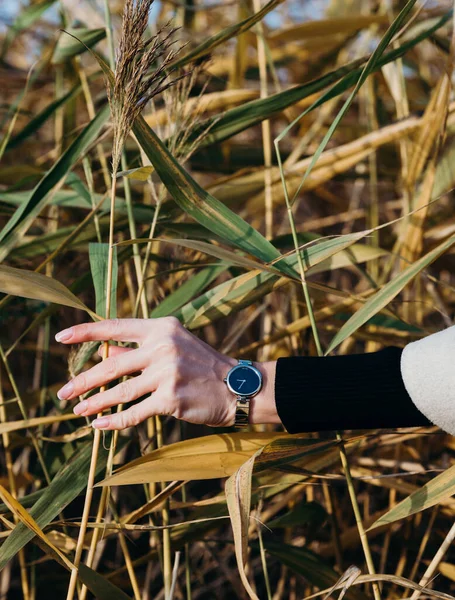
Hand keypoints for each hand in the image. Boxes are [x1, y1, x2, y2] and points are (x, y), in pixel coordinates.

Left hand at [55, 317, 277, 429]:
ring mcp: (167, 373)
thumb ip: (139, 350)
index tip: (61, 338)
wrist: (237, 387)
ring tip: (77, 410)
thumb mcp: (173, 347)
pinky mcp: (171, 399)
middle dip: (83, 380)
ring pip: (119, 391)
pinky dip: (113, 421)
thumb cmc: (202, 366)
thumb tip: (105, 353)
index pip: (115, 327)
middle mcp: (163, 346)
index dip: (85, 332)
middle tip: (63, 392)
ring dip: (94, 403)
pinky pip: (134, 412)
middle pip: (111, 364)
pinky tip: (99, 425)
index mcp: (161, 327)